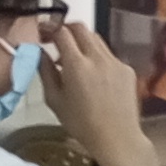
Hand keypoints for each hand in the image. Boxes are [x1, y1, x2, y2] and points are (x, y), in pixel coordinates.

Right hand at [37, 19, 165, 165]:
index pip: (62, 32)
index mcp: (77, 65)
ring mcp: (116, 62)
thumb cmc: (80, 123)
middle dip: (66, 28)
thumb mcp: (54, 98)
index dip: (49, 28)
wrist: (116, 136)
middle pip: (81, 28)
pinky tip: (92, 74)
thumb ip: (45, 71)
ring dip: (82, 42)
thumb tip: (38, 52)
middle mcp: (98, 58)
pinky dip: (97, 56)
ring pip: (96, 39)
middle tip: (56, 39)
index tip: (42, 33)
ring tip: (71, 59)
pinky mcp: (127, 69)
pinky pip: (108, 54)